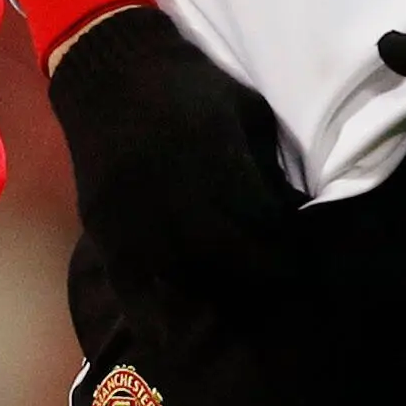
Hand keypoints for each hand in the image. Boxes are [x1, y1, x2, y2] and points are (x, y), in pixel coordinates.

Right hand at [47, 7, 305, 297]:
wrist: (110, 67)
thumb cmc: (187, 83)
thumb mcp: (244, 107)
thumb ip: (268, 160)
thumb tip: (295, 209)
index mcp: (217, 157)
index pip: (265, 224)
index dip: (288, 247)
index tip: (300, 260)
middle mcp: (178, 193)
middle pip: (230, 258)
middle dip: (261, 277)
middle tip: (278, 287)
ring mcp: (137, 213)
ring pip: (184, 276)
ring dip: (215, 294)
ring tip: (237, 304)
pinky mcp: (105, 225)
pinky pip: (129, 283)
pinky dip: (150, 315)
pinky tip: (170, 337)